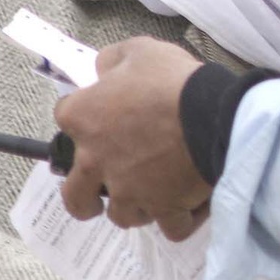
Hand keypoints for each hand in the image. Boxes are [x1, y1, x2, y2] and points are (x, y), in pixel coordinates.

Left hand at [56, 37, 209, 239]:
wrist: (213, 114)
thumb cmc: (174, 80)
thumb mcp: (140, 51)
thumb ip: (112, 60)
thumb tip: (101, 70)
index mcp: (84, 119)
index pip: (65, 118)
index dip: (84, 116)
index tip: (100, 115)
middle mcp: (96, 163)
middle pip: (76, 197)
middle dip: (86, 197)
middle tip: (103, 189)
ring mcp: (128, 192)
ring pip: (123, 216)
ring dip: (136, 206)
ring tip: (156, 192)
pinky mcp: (163, 209)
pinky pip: (169, 227)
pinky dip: (180, 219)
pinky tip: (189, 206)